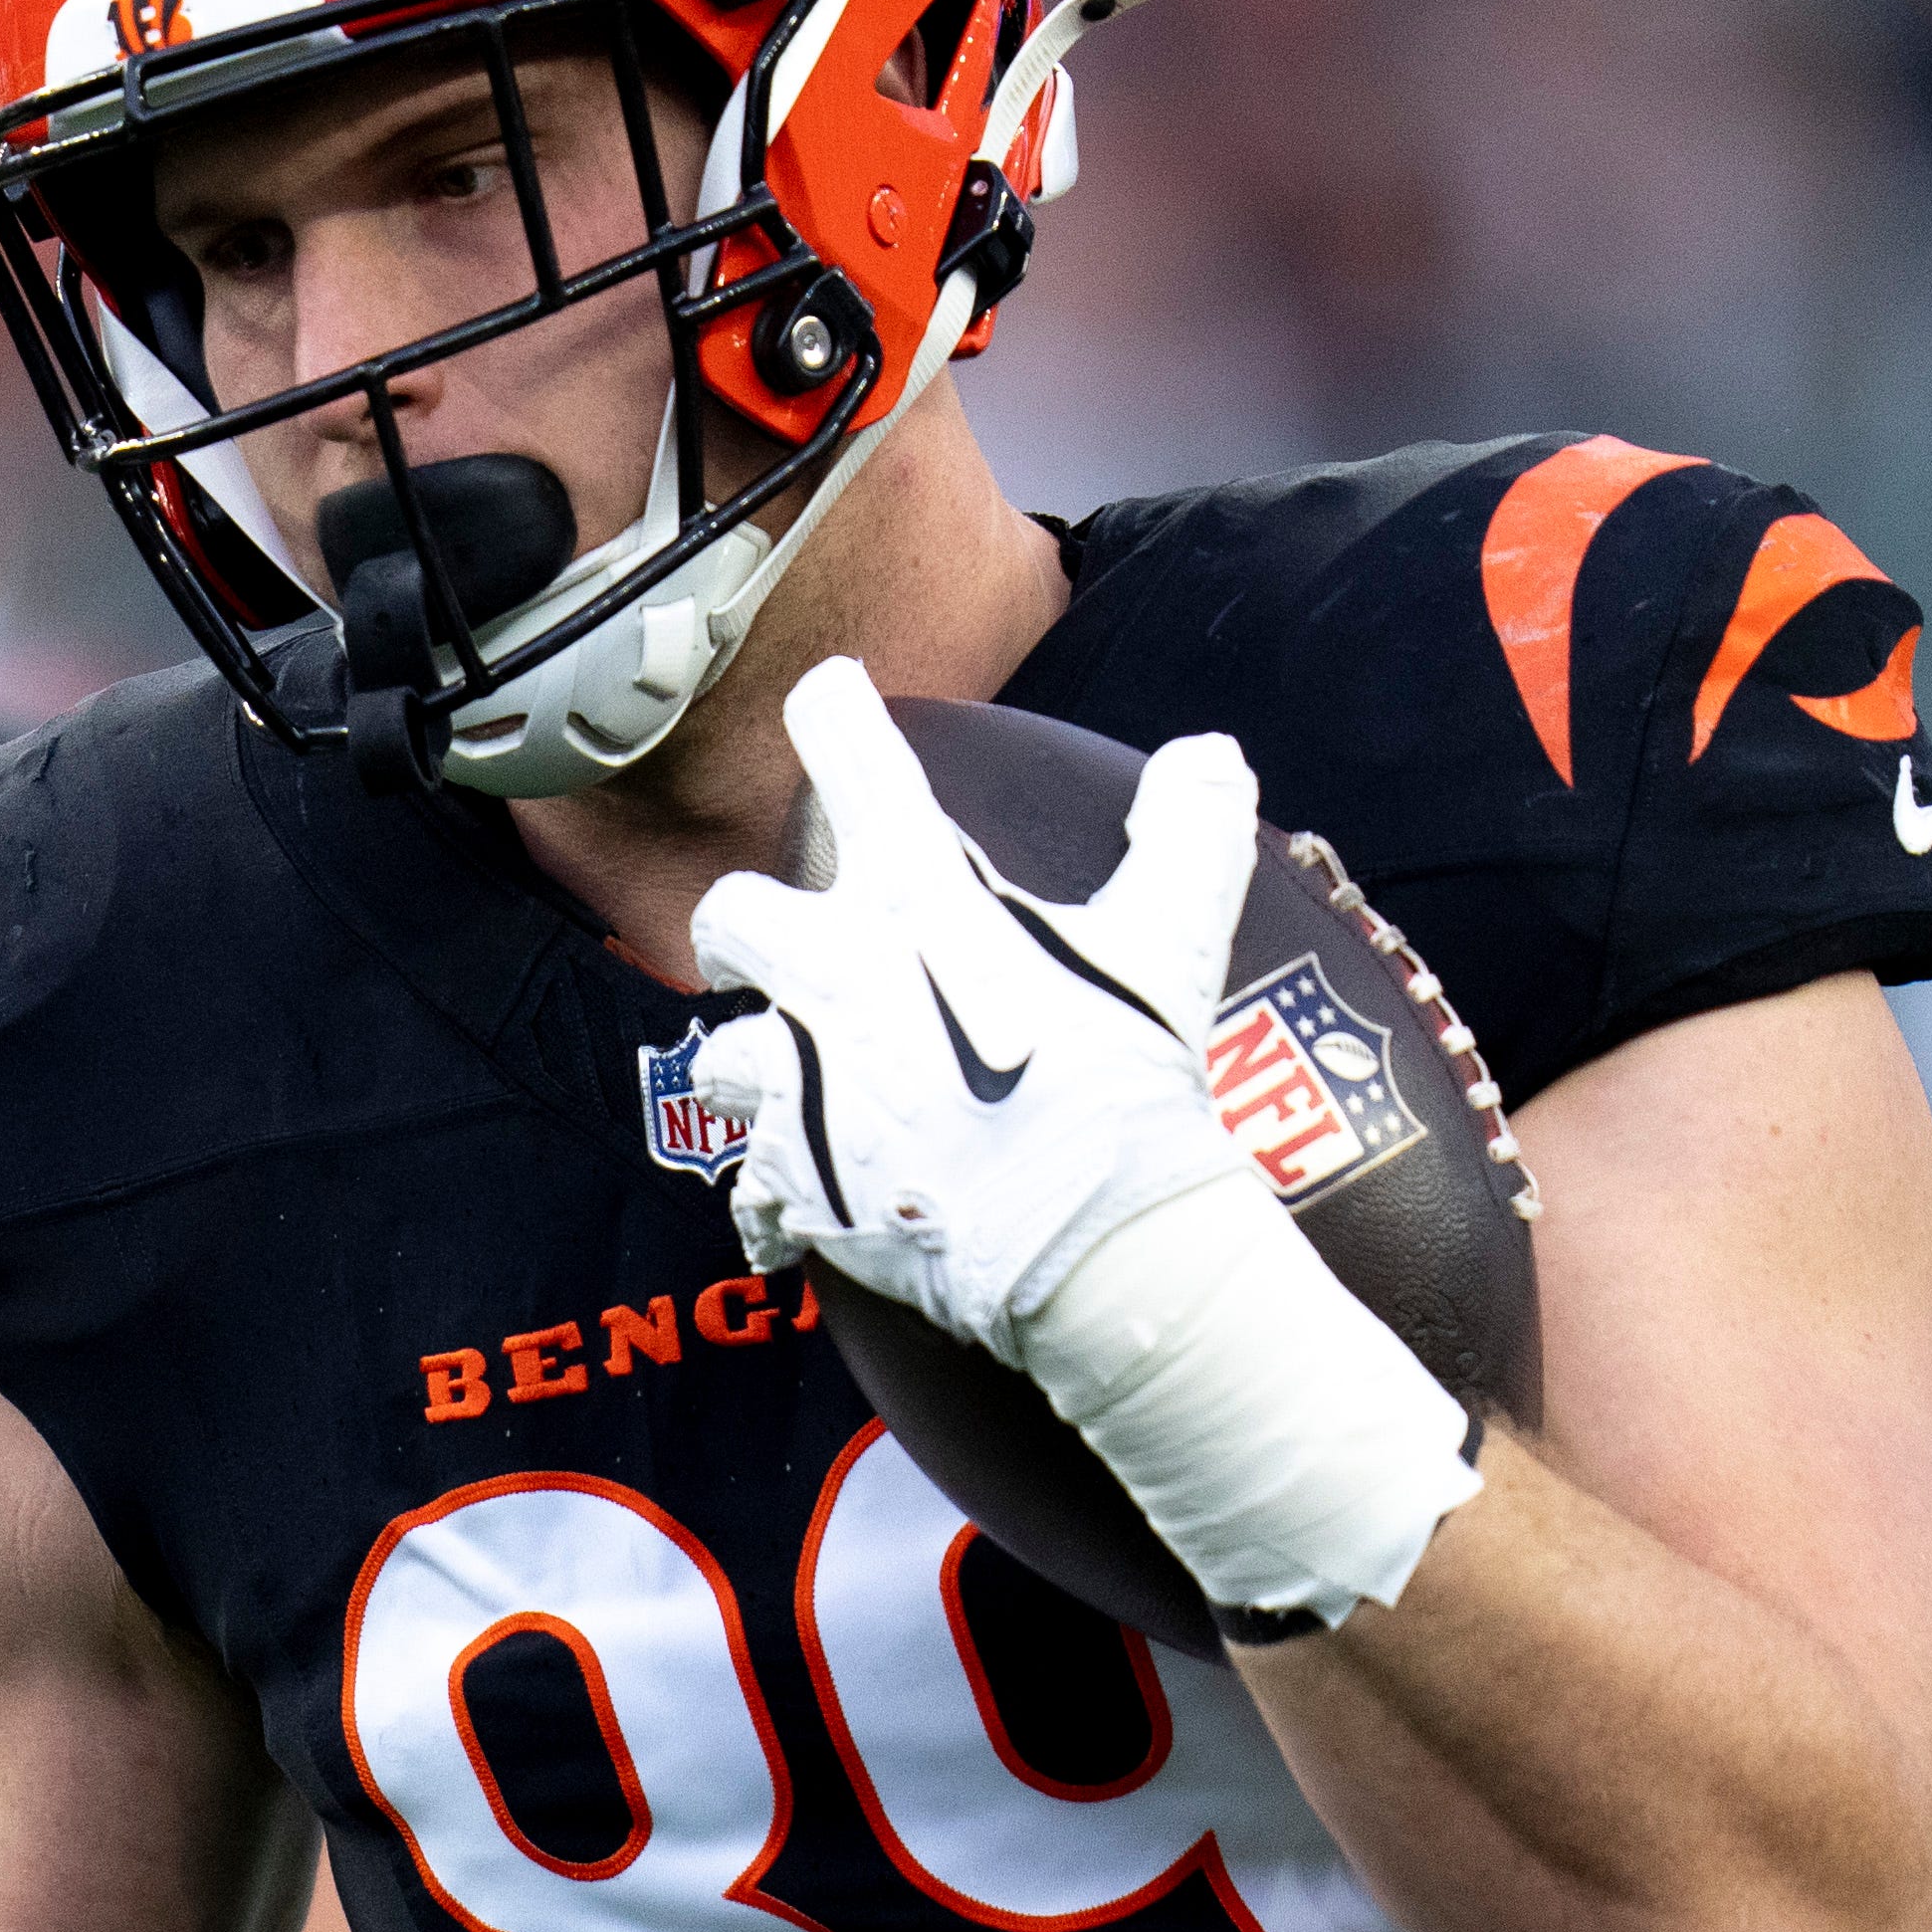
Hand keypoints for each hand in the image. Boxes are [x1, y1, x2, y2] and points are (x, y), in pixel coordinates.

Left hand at [682, 659, 1265, 1360]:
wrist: (1090, 1235)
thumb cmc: (1124, 1077)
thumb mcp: (1172, 936)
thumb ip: (1188, 832)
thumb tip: (1212, 753)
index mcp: (916, 894)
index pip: (851, 756)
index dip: (834, 712)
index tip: (828, 696)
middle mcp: (836, 972)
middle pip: (733, 915)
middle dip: (743, 933)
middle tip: (776, 951)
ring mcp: (803, 1080)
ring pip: (719, 1059)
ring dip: (753, 1067)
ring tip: (796, 1088)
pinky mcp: (796, 1178)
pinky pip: (752, 1191)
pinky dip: (776, 1201)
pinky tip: (808, 1209)